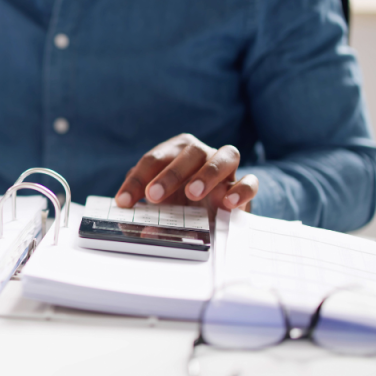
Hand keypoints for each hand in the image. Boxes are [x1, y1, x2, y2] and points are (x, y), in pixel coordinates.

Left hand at [115, 134, 257, 214]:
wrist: (210, 210)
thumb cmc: (177, 201)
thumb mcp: (158, 202)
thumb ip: (146, 209)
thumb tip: (137, 225)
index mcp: (175, 151)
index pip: (154, 159)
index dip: (136, 180)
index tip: (124, 202)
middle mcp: (202, 153)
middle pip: (190, 153)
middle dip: (170, 174)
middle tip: (154, 195)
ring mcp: (226, 167)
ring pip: (226, 156)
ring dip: (208, 173)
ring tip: (192, 193)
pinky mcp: (243, 185)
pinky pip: (250, 181)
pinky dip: (242, 190)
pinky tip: (228, 203)